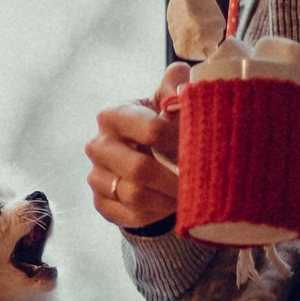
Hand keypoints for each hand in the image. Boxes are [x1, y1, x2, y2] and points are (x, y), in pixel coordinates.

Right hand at [85, 61, 188, 229]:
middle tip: (202, 184)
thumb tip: (184, 88)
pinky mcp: (101, 203)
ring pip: (136, 196)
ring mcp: (96, 176)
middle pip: (141, 169)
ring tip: (190, 196)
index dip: (182, 142)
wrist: (139, 154)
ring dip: (168, 199)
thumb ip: (176, 84)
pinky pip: (131, 215)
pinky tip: (172, 206)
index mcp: (113, 115)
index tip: (203, 151)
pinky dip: (157, 214)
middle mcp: (98, 145)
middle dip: (176, 179)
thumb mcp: (165, 100)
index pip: (152, 130)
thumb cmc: (157, 123)